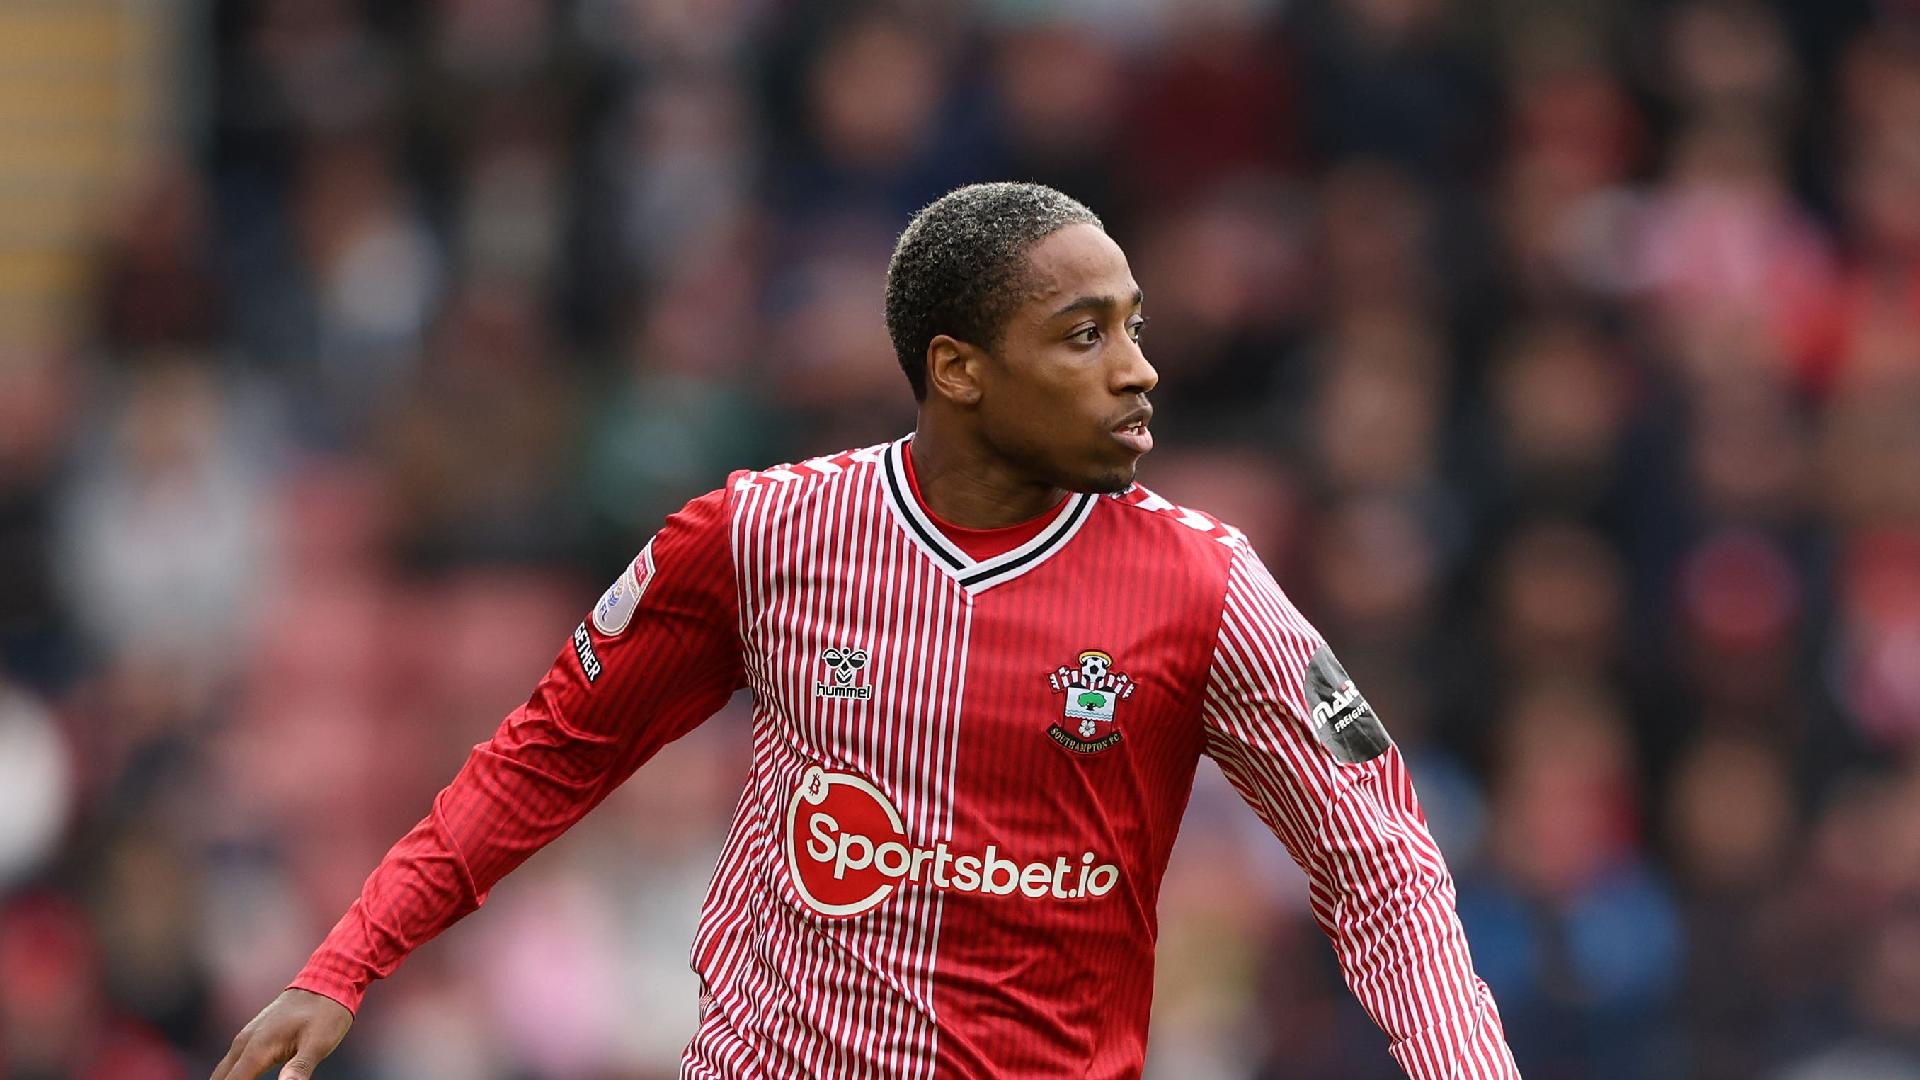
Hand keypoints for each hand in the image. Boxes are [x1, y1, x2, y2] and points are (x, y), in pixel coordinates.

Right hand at [210, 988, 353, 1079]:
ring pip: (222, 1072)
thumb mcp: (319, 1043)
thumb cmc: (325, 1014)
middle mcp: (243, 1044)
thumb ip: (299, 1069)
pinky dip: (232, 1077)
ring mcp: (245, 1039)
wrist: (326, 980)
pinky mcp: (251, 1037)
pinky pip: (231, 1064)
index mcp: (257, 1050)